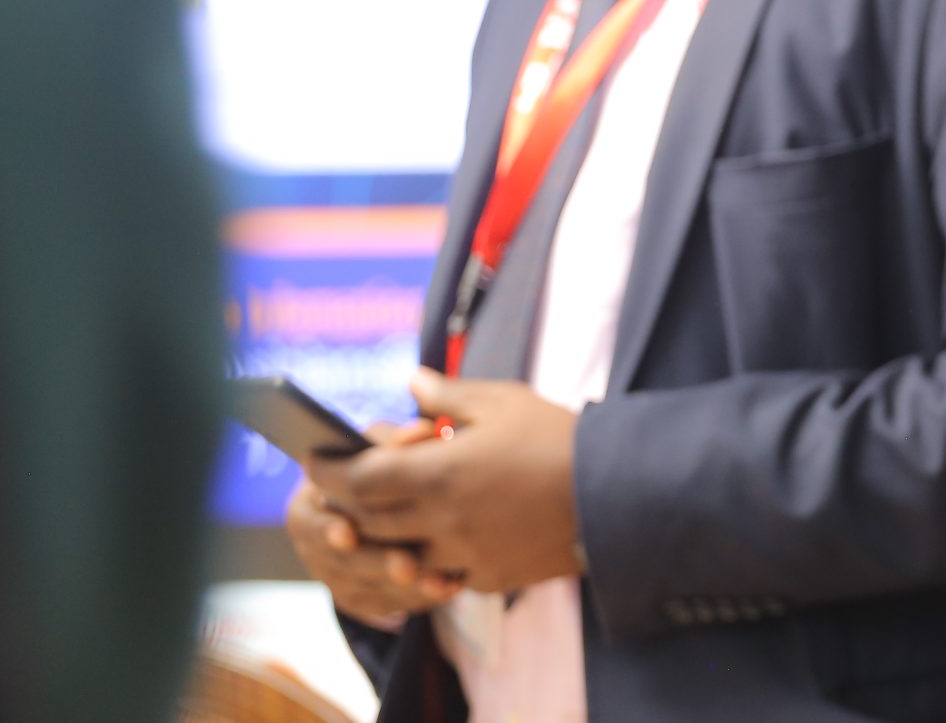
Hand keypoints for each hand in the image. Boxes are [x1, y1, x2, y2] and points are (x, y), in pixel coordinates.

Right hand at [287, 418, 458, 623]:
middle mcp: (315, 546)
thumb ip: (393, 441)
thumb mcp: (380, 447)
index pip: (311, 522)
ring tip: (439, 581)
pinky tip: (448, 588)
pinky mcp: (360, 597)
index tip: (346, 533)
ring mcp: (335, 576)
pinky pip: (385, 605)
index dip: (327, 529)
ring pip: (366, 589)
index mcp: (307, 506)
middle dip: (376, 564)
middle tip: (407, 566)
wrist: (385, 499)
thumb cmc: (380, 464)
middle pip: (341, 562)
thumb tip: (417, 433)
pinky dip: (417, 599)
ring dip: (403, 588)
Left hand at [316, 368, 584, 595]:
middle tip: (342, 484)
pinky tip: (435, 537)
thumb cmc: (559, 438)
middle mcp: (440, 520)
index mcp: (439, 472)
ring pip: (397, 553)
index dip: (329, 469)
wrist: (616, 493)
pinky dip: (426, 557)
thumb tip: (411, 383)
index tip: (316, 458)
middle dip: (347, 502)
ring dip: (382, 534)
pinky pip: (438, 572)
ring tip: (382, 512)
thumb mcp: (504, 402)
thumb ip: (448, 396)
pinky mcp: (485, 577)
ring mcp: (460, 554)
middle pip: (367, 520)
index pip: (358, 479)